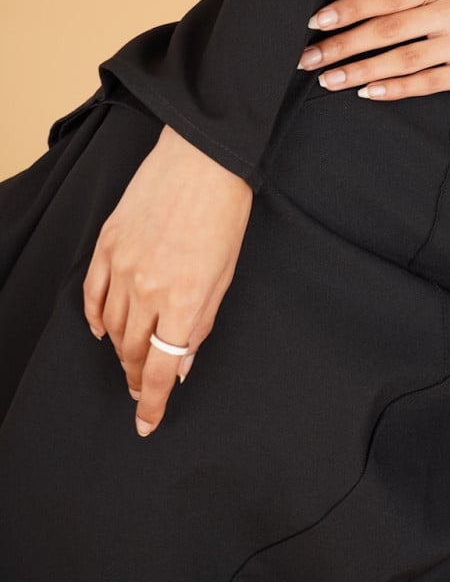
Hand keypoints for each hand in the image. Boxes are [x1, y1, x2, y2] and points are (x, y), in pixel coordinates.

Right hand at [83, 124, 252, 436]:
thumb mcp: (225, 275)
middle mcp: (148, 289)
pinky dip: (96, 317)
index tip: (146, 421)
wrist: (203, 160)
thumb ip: (201, 323)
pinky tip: (103, 329)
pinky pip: (92, 294)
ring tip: (128, 359)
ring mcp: (123, 266)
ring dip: (119, 350)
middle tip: (141, 387)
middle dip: (136, 376)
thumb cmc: (224, 214)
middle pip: (132, 351)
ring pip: (112, 327)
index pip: (160, 368)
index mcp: (185, 301)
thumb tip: (183, 363)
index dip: (152, 402)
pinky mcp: (107, 245)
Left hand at [297, 0, 449, 97]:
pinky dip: (397, 88)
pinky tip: (369, 93)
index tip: (316, 22)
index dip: (349, 9)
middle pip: (388, 29)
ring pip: (404, 58)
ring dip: (362, 70)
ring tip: (330, 81)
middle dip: (344, 45)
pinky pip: (429, 82)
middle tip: (309, 59)